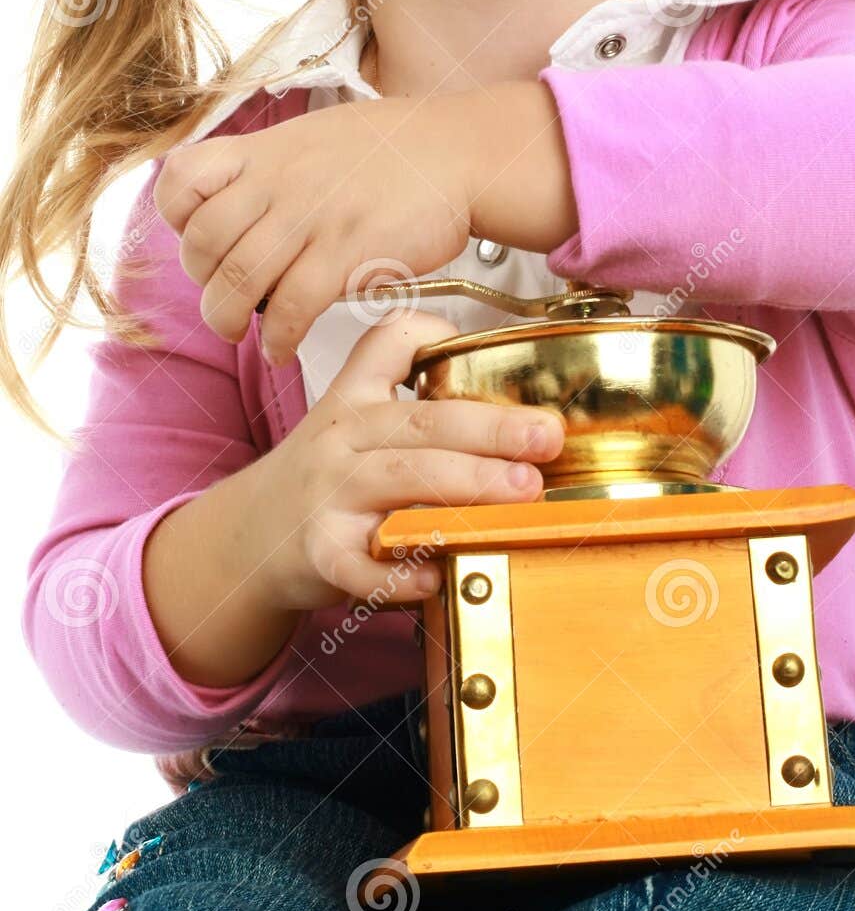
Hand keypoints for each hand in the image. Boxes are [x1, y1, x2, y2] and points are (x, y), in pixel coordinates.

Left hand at [153, 95, 476, 363]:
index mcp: (268, 150)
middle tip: (225, 297)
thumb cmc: (396, 149)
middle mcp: (280, 182)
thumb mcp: (316, 136)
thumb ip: (273, 167)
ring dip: (226, 319)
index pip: (182, 180)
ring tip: (241, 333)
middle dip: (203, 282)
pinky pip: (290, 308)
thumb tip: (242, 202)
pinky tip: (281, 349)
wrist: (461, 153)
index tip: (199, 239)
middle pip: (201, 243)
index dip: (177, 220)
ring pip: (236, 280)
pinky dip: (276, 338)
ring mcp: (312, 217)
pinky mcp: (347, 253)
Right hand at [261, 310, 564, 611]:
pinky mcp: (320, 550)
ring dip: (469, 482)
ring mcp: (329, 492)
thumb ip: (416, 398)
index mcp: (356, 397)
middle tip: (546, 438)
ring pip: (402, 477)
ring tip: (523, 492)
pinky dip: (402, 570)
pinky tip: (439, 574)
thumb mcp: (357, 418)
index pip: (391, 345)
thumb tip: (512, 403)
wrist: (252, 535)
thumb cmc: (327, 475)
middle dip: (493, 427)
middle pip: (422, 421)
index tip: (497, 352)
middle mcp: (341, 436)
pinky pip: (362, 561)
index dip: (437, 336)